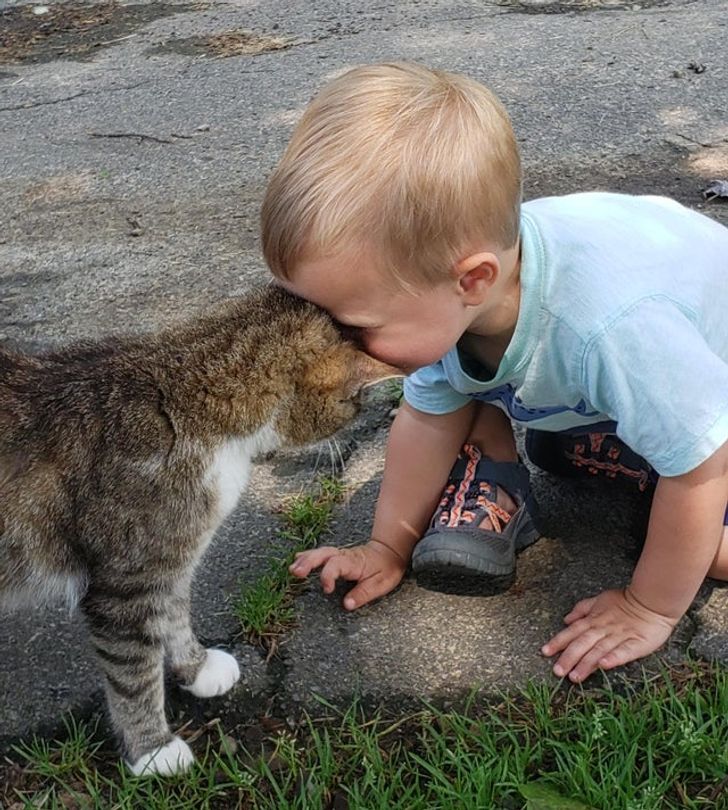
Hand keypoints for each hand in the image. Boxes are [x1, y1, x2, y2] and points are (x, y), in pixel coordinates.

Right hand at [289, 539, 408, 609]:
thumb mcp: (381, 584)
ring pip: (320, 552)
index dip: (328, 575)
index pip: (336, 565)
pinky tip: (297, 560)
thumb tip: (346, 605)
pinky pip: (320, 553)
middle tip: (296, 572)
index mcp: (354, 562)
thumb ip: (363, 594)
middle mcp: (345, 555)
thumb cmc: (386, 569)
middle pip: (324, 554)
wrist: (390, 552)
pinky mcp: (337, 556)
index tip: (326, 590)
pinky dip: (308, 556)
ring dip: (305, 559)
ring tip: (292, 569)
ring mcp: (340, 554)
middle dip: (309, 562)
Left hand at [541, 588, 677, 682]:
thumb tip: (566, 620)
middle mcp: (603, 628)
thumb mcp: (600, 599)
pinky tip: (604, 666)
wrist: (652, 601)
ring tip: (575, 677)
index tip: (545, 652)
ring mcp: (619, 636)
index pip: (572, 631)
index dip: (558, 641)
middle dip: (568, 657)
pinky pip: (624, 651)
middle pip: (583, 643)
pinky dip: (613, 658)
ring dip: (586, 664)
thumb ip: (582, 609)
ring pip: (599, 650)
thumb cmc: (625, 601)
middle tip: (557, 671)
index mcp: (594, 619)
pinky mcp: (637, 643)